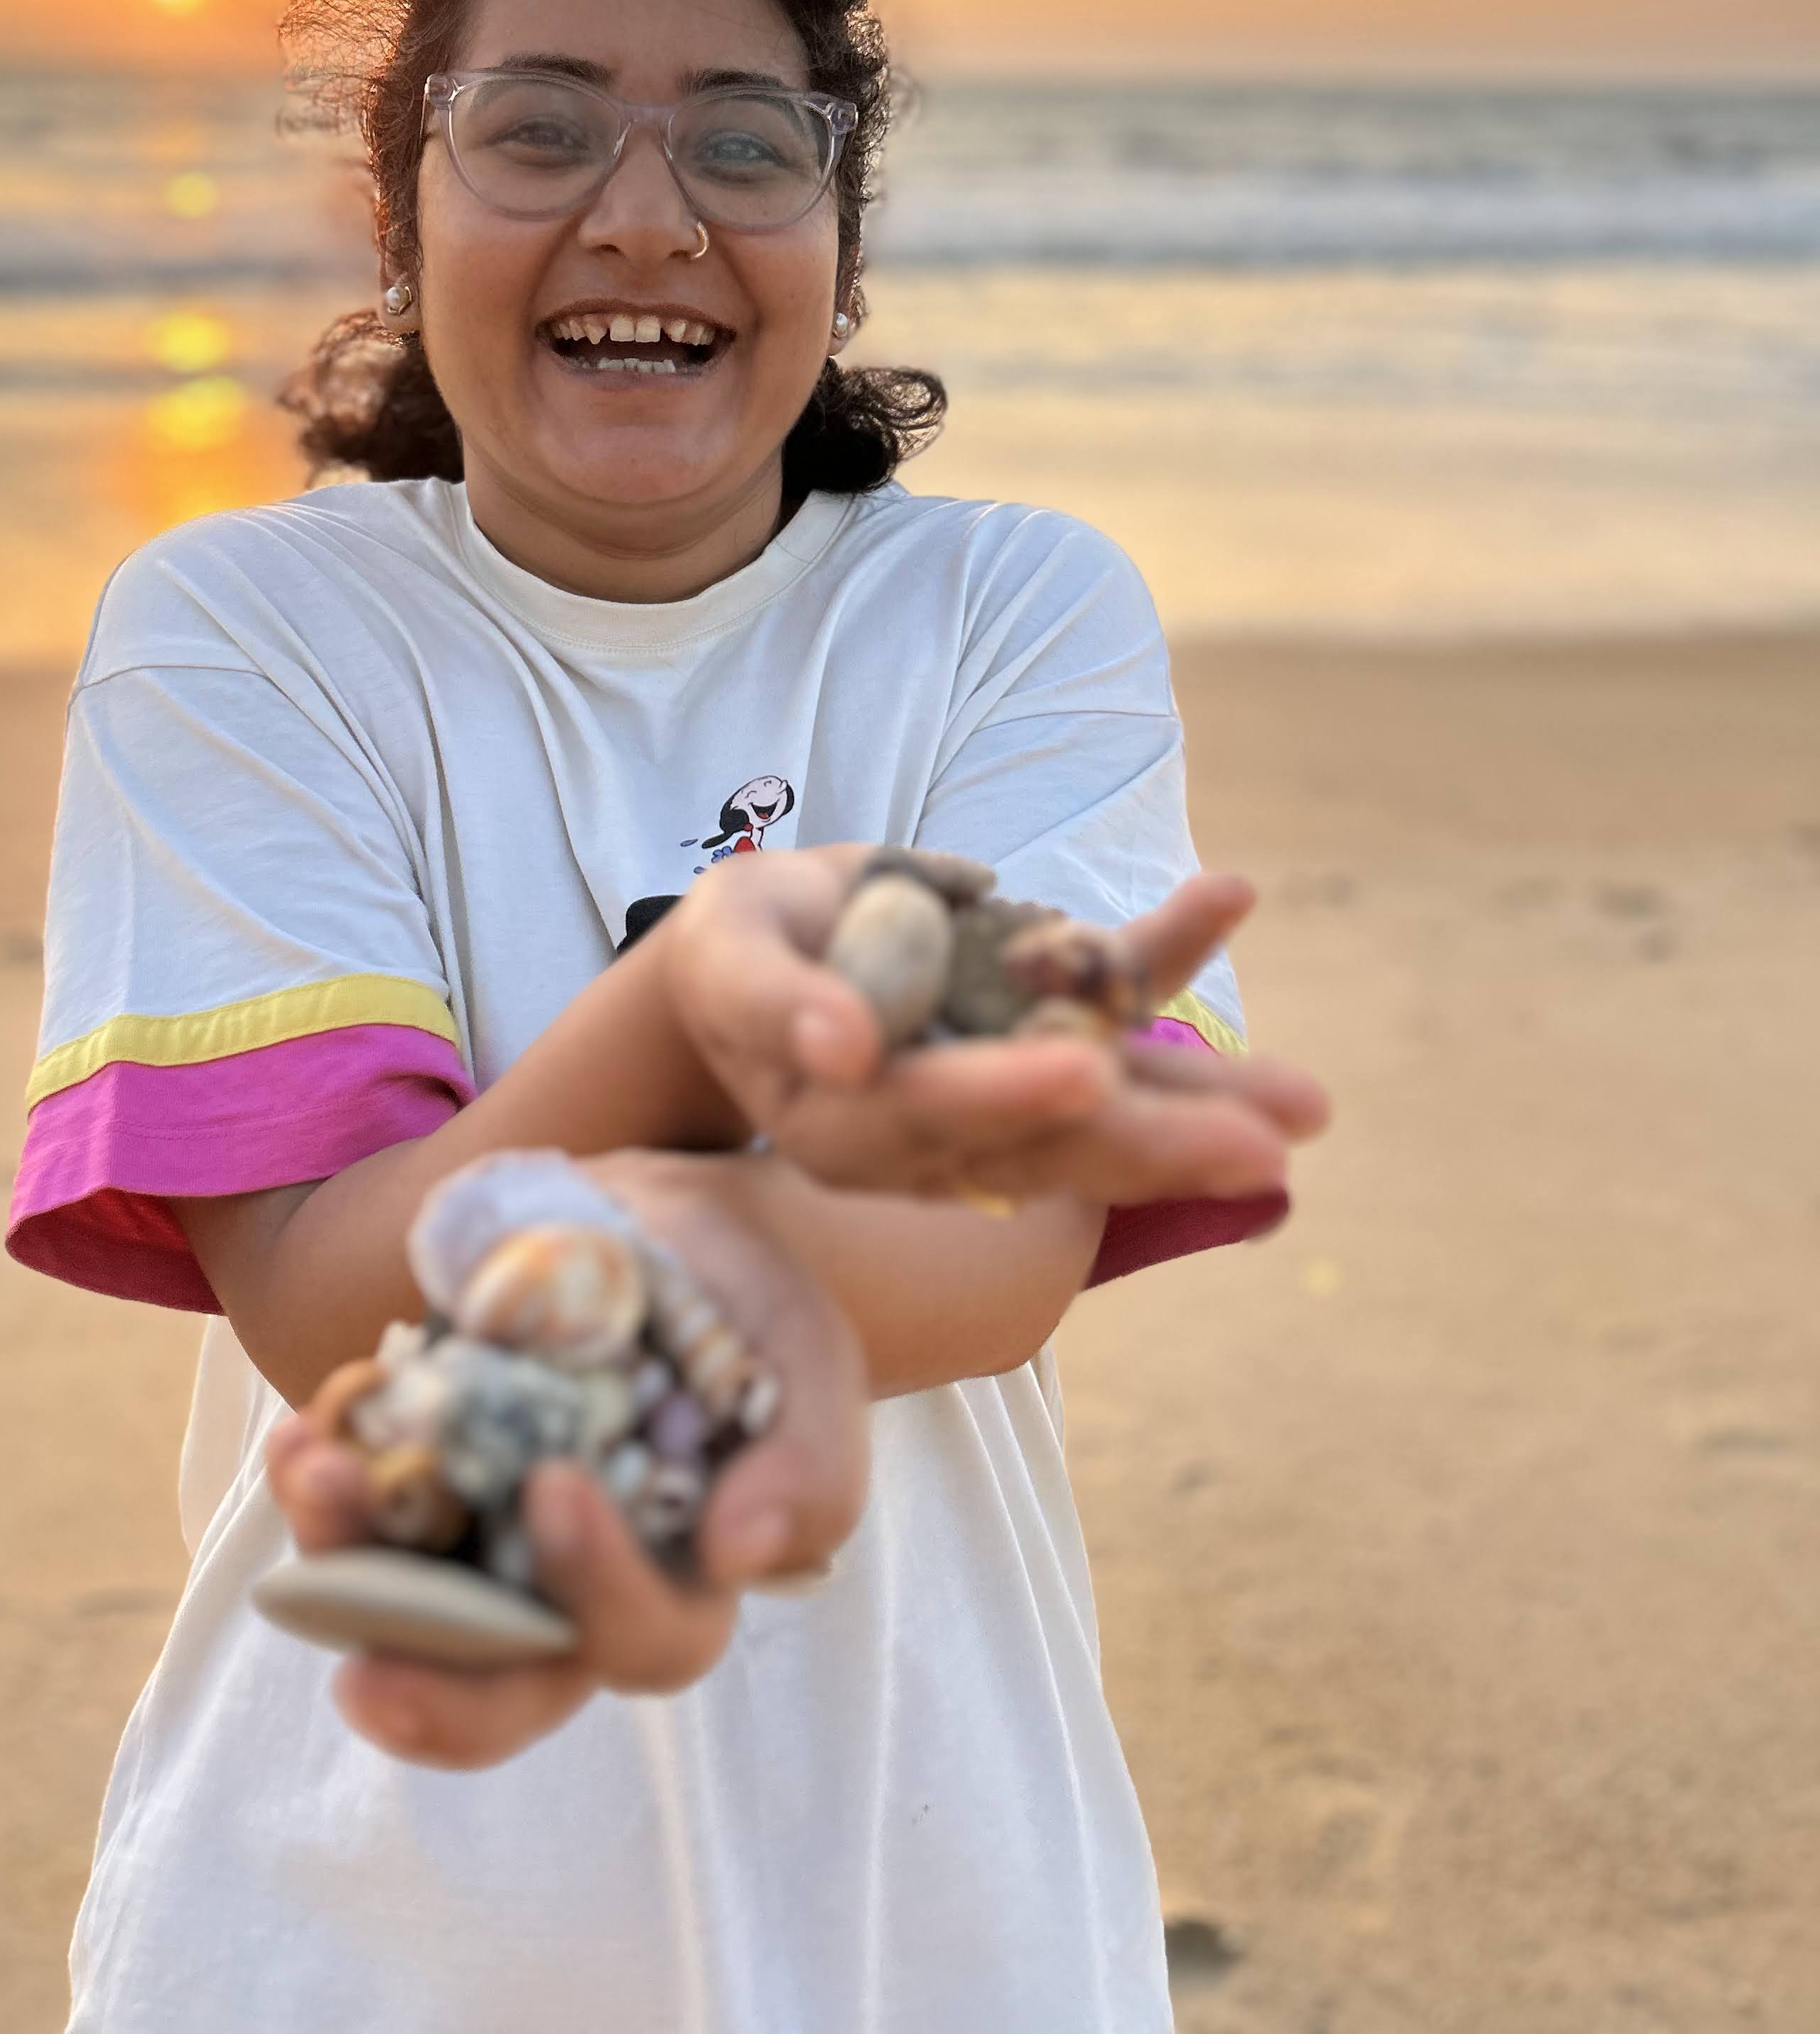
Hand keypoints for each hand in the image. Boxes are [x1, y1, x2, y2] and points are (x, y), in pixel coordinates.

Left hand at [263, 1151, 867, 1769]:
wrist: (667, 1227)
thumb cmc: (754, 1307)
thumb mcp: (807, 1358)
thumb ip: (809, 1460)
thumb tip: (743, 1555)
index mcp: (678, 1582)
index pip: (644, 1640)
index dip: (600, 1594)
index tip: (558, 1487)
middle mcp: (570, 1591)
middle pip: (501, 1689)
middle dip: (430, 1685)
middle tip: (366, 1668)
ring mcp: (482, 1539)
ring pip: (400, 1610)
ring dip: (340, 1566)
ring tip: (310, 1474)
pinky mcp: (419, 1478)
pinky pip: (354, 1518)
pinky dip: (325, 1485)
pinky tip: (308, 1435)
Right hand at [660, 851, 1327, 1207]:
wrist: (768, 954)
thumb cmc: (742, 958)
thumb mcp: (734, 962)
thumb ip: (779, 1003)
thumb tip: (844, 1044)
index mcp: (854, 1126)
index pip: (933, 1121)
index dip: (1004, 1098)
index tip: (1080, 1077)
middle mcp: (944, 1131)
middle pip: (1052, 1148)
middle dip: (1158, 1145)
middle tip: (1263, 1147)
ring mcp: (1006, 1086)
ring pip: (1111, 1108)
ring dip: (1209, 1102)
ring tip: (1308, 1104)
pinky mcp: (1044, 1027)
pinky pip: (1117, 997)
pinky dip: (1172, 951)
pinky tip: (1231, 894)